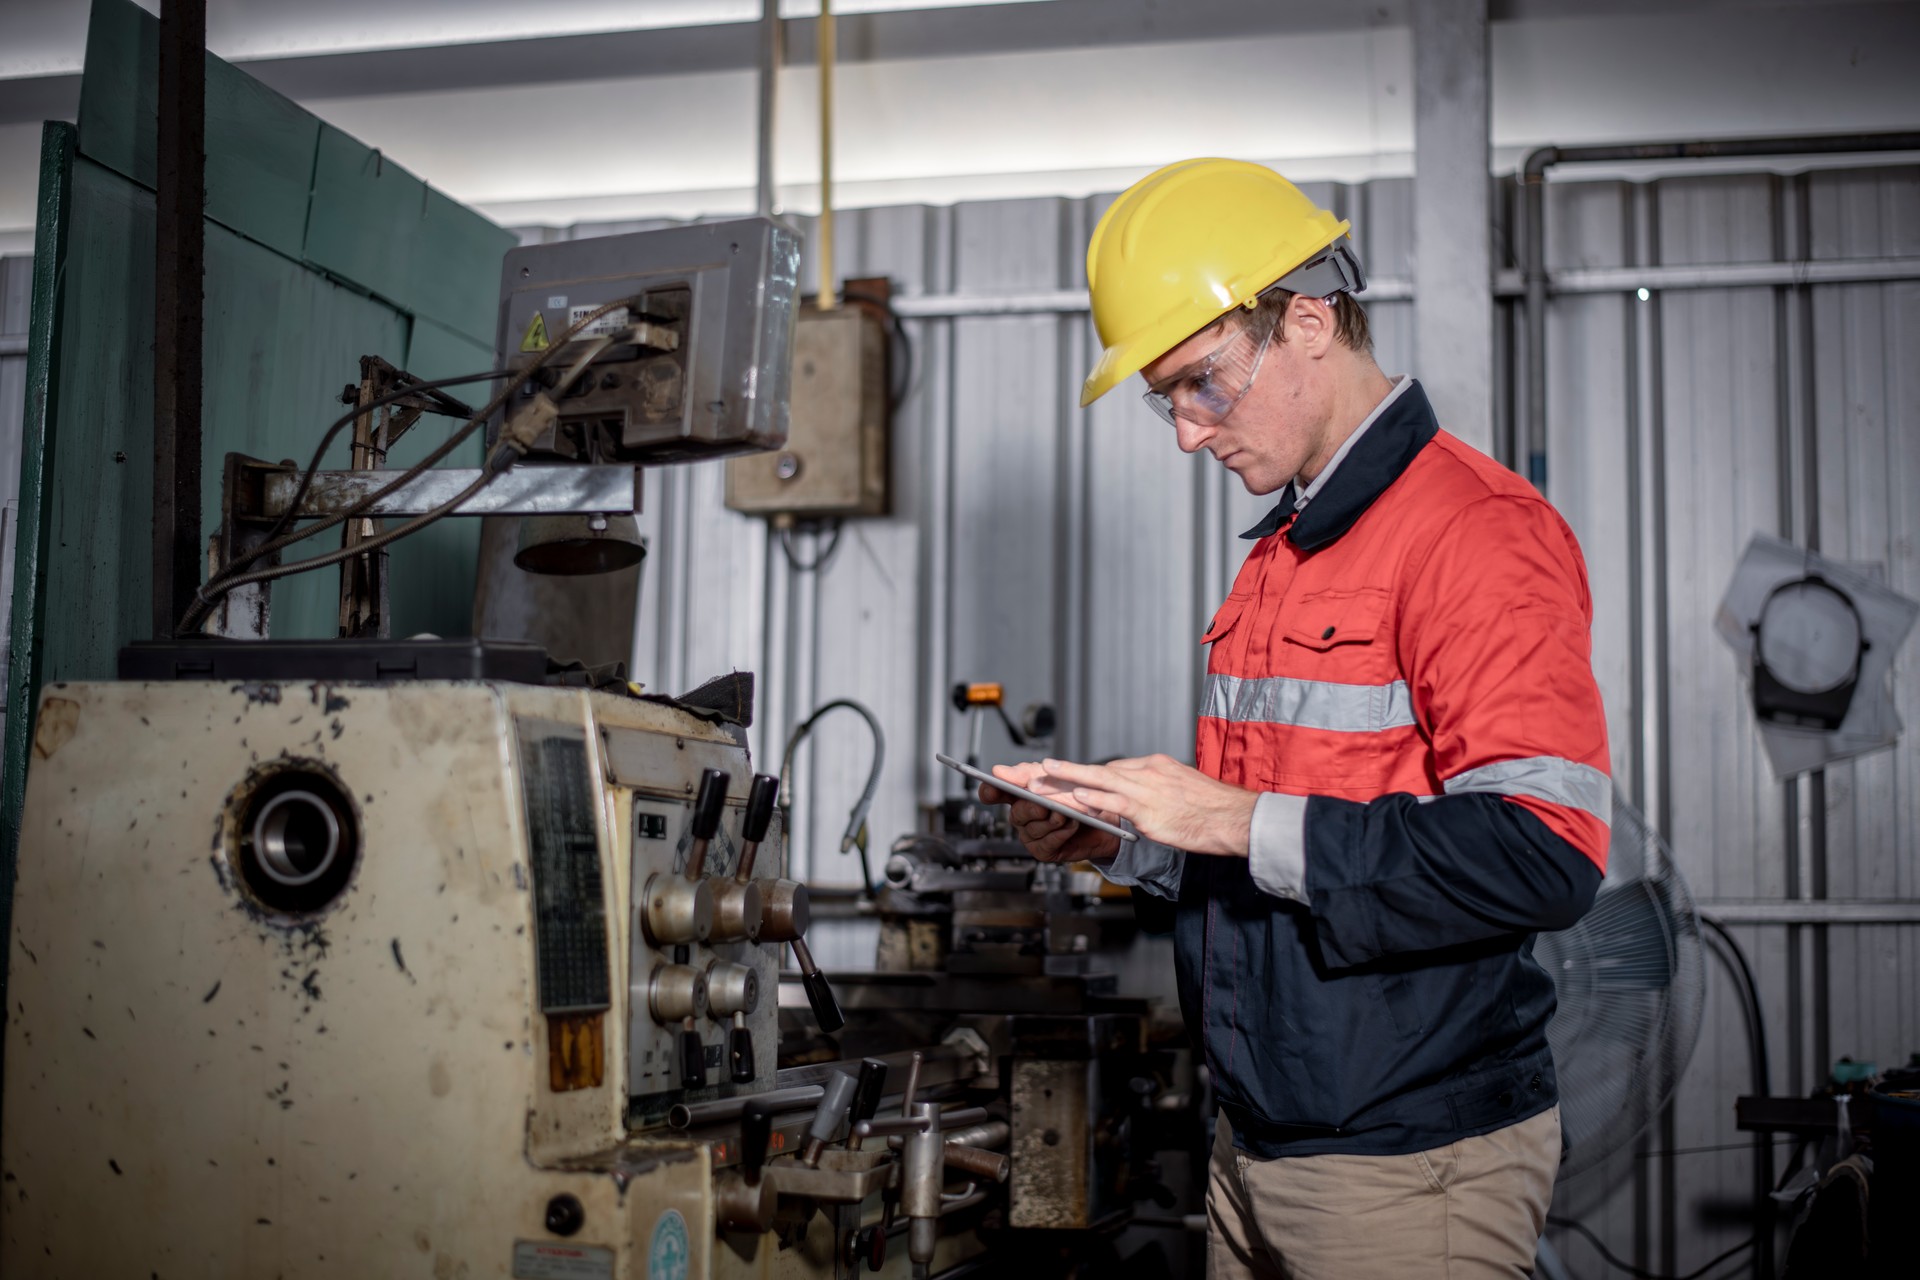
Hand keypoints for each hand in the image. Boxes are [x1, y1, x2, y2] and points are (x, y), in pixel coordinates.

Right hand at [979, 762, 1121, 863]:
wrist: (1107, 819)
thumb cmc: (1079, 796)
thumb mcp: (1055, 777)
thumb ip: (1027, 773)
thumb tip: (999, 771)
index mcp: (1019, 795)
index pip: (995, 793)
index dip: (990, 791)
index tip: (992, 789)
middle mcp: (1022, 816)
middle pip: (1017, 812)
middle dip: (1034, 808)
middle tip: (1048, 804)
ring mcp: (1031, 834)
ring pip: (1033, 829)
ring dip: (1054, 820)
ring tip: (1068, 813)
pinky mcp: (1043, 850)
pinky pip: (1046, 843)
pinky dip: (1061, 833)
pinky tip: (1071, 825)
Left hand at [1038, 754, 1254, 856]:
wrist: (1236, 818)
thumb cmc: (1215, 810)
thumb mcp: (1183, 789)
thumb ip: (1158, 789)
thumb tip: (1144, 795)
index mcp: (1156, 765)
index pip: (1113, 769)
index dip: (1085, 773)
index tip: (1063, 775)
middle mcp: (1148, 772)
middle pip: (1098, 771)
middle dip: (1065, 772)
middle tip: (1038, 771)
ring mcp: (1148, 790)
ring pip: (1098, 782)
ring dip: (1065, 781)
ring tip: (1040, 780)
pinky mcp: (1150, 812)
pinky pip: (1115, 803)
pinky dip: (1092, 800)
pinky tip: (1073, 800)